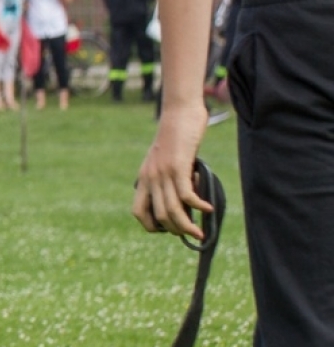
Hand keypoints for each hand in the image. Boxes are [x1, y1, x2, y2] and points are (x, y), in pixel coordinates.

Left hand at [132, 100, 210, 239]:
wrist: (179, 112)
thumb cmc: (177, 135)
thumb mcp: (166, 160)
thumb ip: (170, 178)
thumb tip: (184, 198)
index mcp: (143, 178)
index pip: (138, 211)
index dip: (151, 226)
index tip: (167, 229)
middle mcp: (149, 178)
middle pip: (159, 216)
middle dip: (176, 230)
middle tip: (191, 234)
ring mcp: (163, 173)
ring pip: (171, 210)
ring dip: (186, 226)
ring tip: (199, 234)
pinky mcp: (178, 166)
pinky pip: (186, 195)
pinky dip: (198, 206)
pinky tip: (208, 209)